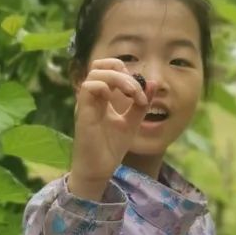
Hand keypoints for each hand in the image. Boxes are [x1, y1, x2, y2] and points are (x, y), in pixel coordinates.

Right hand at [68, 59, 149, 200]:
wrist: (99, 169)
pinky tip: (118, 101)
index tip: (141, 95)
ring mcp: (86, 103)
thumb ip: (140, 104)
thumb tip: (152, 82)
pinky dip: (106, 87)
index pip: (109, 69)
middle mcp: (93, 97)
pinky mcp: (82, 112)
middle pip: (100, 65)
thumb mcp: (132, 123)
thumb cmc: (111, 148)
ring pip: (96, 73)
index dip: (127, 74)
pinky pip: (88, 87)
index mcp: (102, 97)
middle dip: (122, 72)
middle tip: (136, 92)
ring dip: (119, 79)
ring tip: (132, 95)